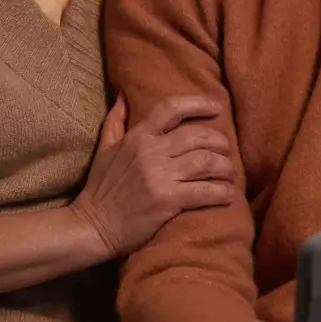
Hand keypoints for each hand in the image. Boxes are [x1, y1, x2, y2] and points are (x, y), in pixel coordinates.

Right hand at [73, 94, 236, 257]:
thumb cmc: (99, 188)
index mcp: (138, 137)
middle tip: (226, 151)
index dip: (198, 104)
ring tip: (228, 174)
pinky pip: (206, 191)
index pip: (171, 109)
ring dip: (225, 167)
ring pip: (207, 161)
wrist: (92, 226)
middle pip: (198, 136)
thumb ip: (115, 121)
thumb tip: (123, 95)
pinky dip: (222, 192)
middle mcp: (150, 152)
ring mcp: (160, 176)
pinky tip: (227, 195)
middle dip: (220, 142)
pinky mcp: (168, 200)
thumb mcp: (103, 149)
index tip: (217, 107)